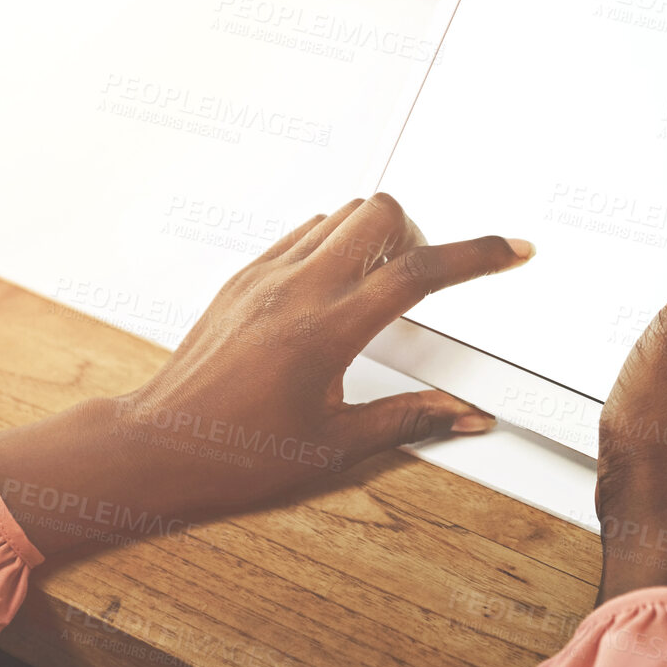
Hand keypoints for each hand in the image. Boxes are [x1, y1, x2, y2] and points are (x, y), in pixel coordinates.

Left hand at [0, 194, 532, 560]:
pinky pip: (301, 234)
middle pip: (379, 212)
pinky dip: (332, 246)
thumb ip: (411, 419)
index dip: (475, 255)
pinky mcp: (242, 278)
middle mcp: (295, 291)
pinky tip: (334, 294)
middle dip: (416, 232)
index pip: (417, 271)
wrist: (157, 449)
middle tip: (421, 280)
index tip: (509, 249)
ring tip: (376, 290)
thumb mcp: (336, 446)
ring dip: (371, 236)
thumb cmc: (235, 453)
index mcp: (327, 331)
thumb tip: (465, 416)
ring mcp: (264, 277)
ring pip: (339, 214)